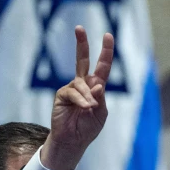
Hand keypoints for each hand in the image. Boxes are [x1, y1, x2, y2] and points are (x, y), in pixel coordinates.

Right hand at [41, 25, 113, 169]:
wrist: (73, 141)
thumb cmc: (88, 128)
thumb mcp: (101, 114)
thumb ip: (101, 99)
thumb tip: (97, 84)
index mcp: (96, 87)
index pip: (102, 66)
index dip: (106, 51)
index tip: (107, 35)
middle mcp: (83, 84)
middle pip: (83, 60)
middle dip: (81, 43)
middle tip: (79, 28)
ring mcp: (72, 88)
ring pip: (82, 83)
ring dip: (88, 96)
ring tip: (89, 109)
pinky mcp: (62, 95)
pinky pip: (74, 92)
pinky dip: (81, 100)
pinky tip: (84, 107)